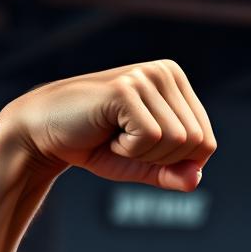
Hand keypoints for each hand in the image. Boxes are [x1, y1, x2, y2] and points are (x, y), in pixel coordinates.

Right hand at [0, 60, 216, 190]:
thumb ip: (175, 174)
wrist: (43, 134)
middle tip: (126, 141)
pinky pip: (151, 138)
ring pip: (177, 141)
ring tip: (115, 134)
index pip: (207, 142)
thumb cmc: (98, 146)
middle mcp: (165, 73)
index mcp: (177, 83)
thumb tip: (196, 178)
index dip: (177, 161)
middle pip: (197, 143)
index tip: (143, 146)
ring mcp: (145, 76)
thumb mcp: (145, 165)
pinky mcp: (125, 88)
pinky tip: (107, 131)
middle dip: (161, 158)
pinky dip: (128, 148)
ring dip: (143, 153)